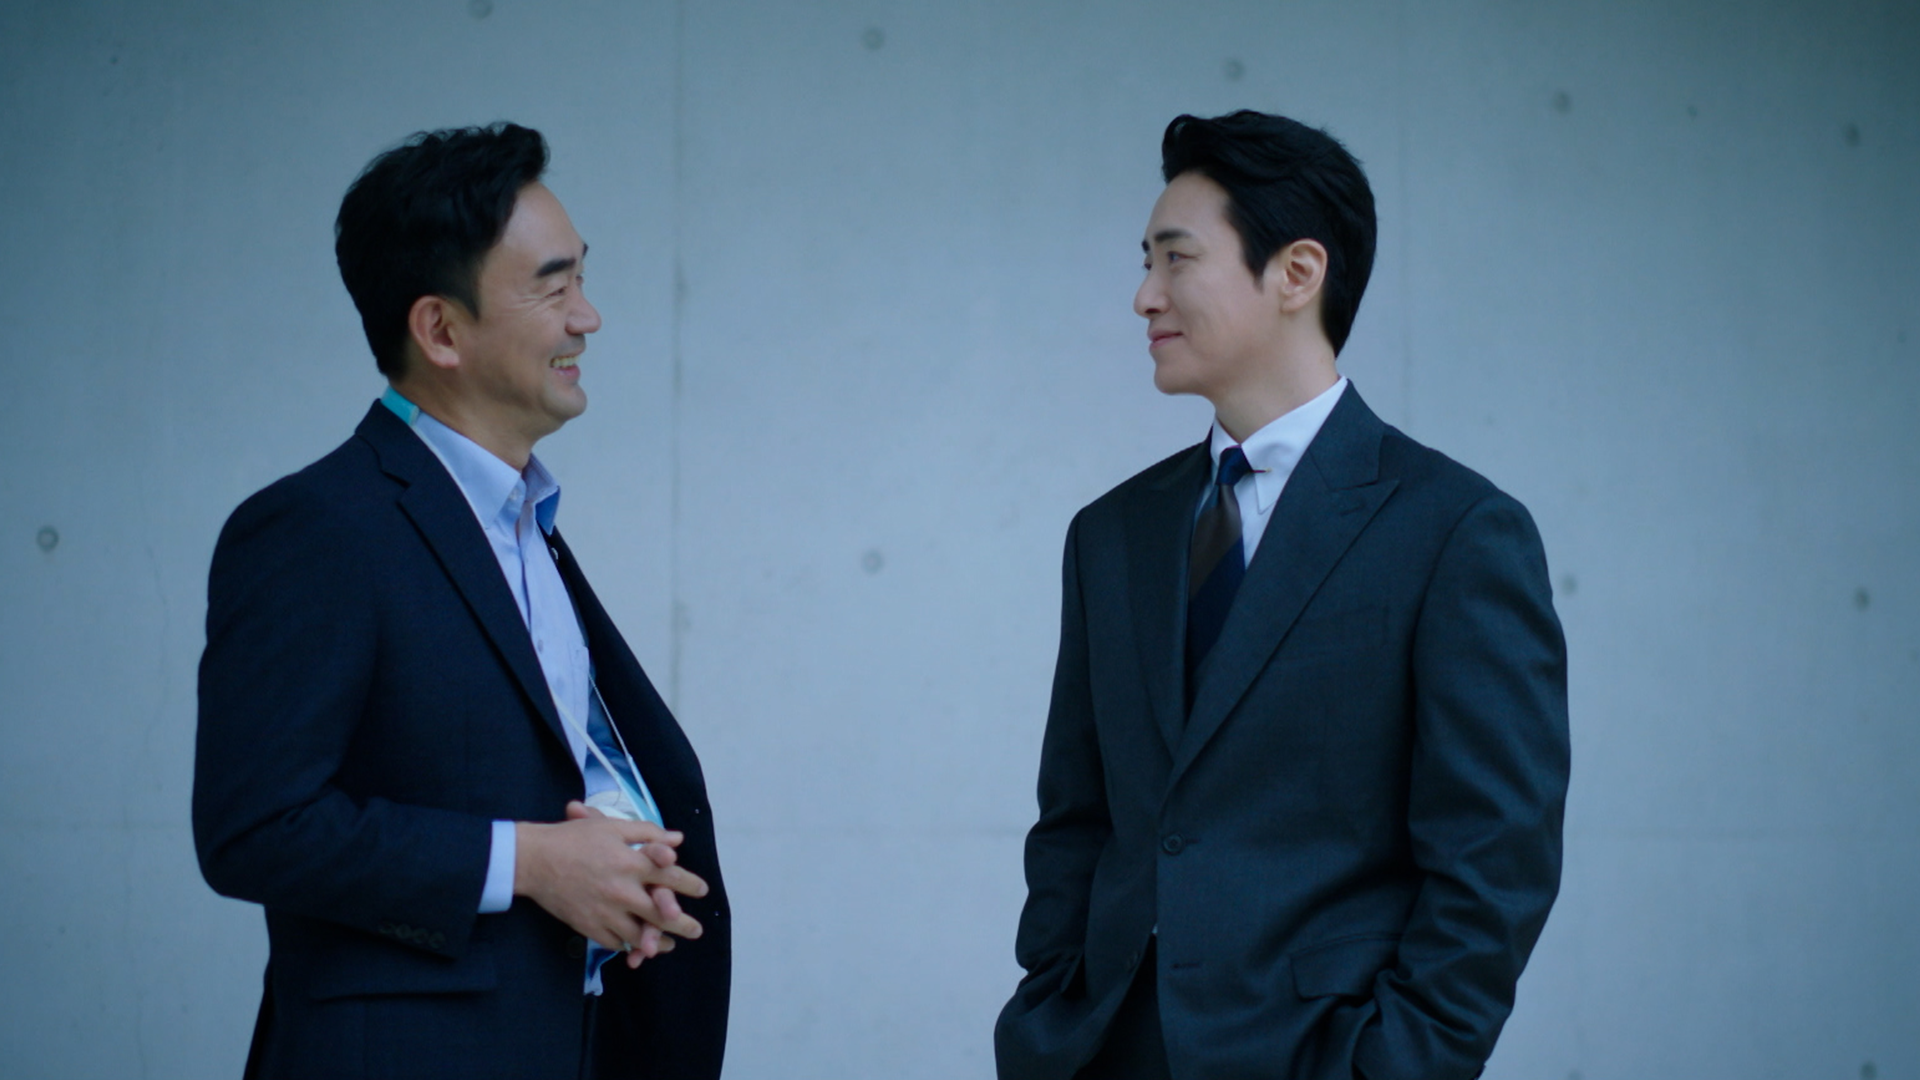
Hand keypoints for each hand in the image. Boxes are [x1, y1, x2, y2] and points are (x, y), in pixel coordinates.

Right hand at [513, 802, 706, 962]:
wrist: (534, 860)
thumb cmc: (573, 838)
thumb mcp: (611, 827)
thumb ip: (647, 833)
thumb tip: (676, 839)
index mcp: (632, 863)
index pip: (671, 877)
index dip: (690, 885)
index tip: (702, 890)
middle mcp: (623, 891)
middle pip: (662, 913)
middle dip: (683, 924)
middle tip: (695, 931)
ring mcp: (606, 912)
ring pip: (639, 934)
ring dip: (656, 941)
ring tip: (668, 945)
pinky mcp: (588, 926)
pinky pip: (614, 942)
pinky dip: (626, 945)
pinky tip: (635, 946)